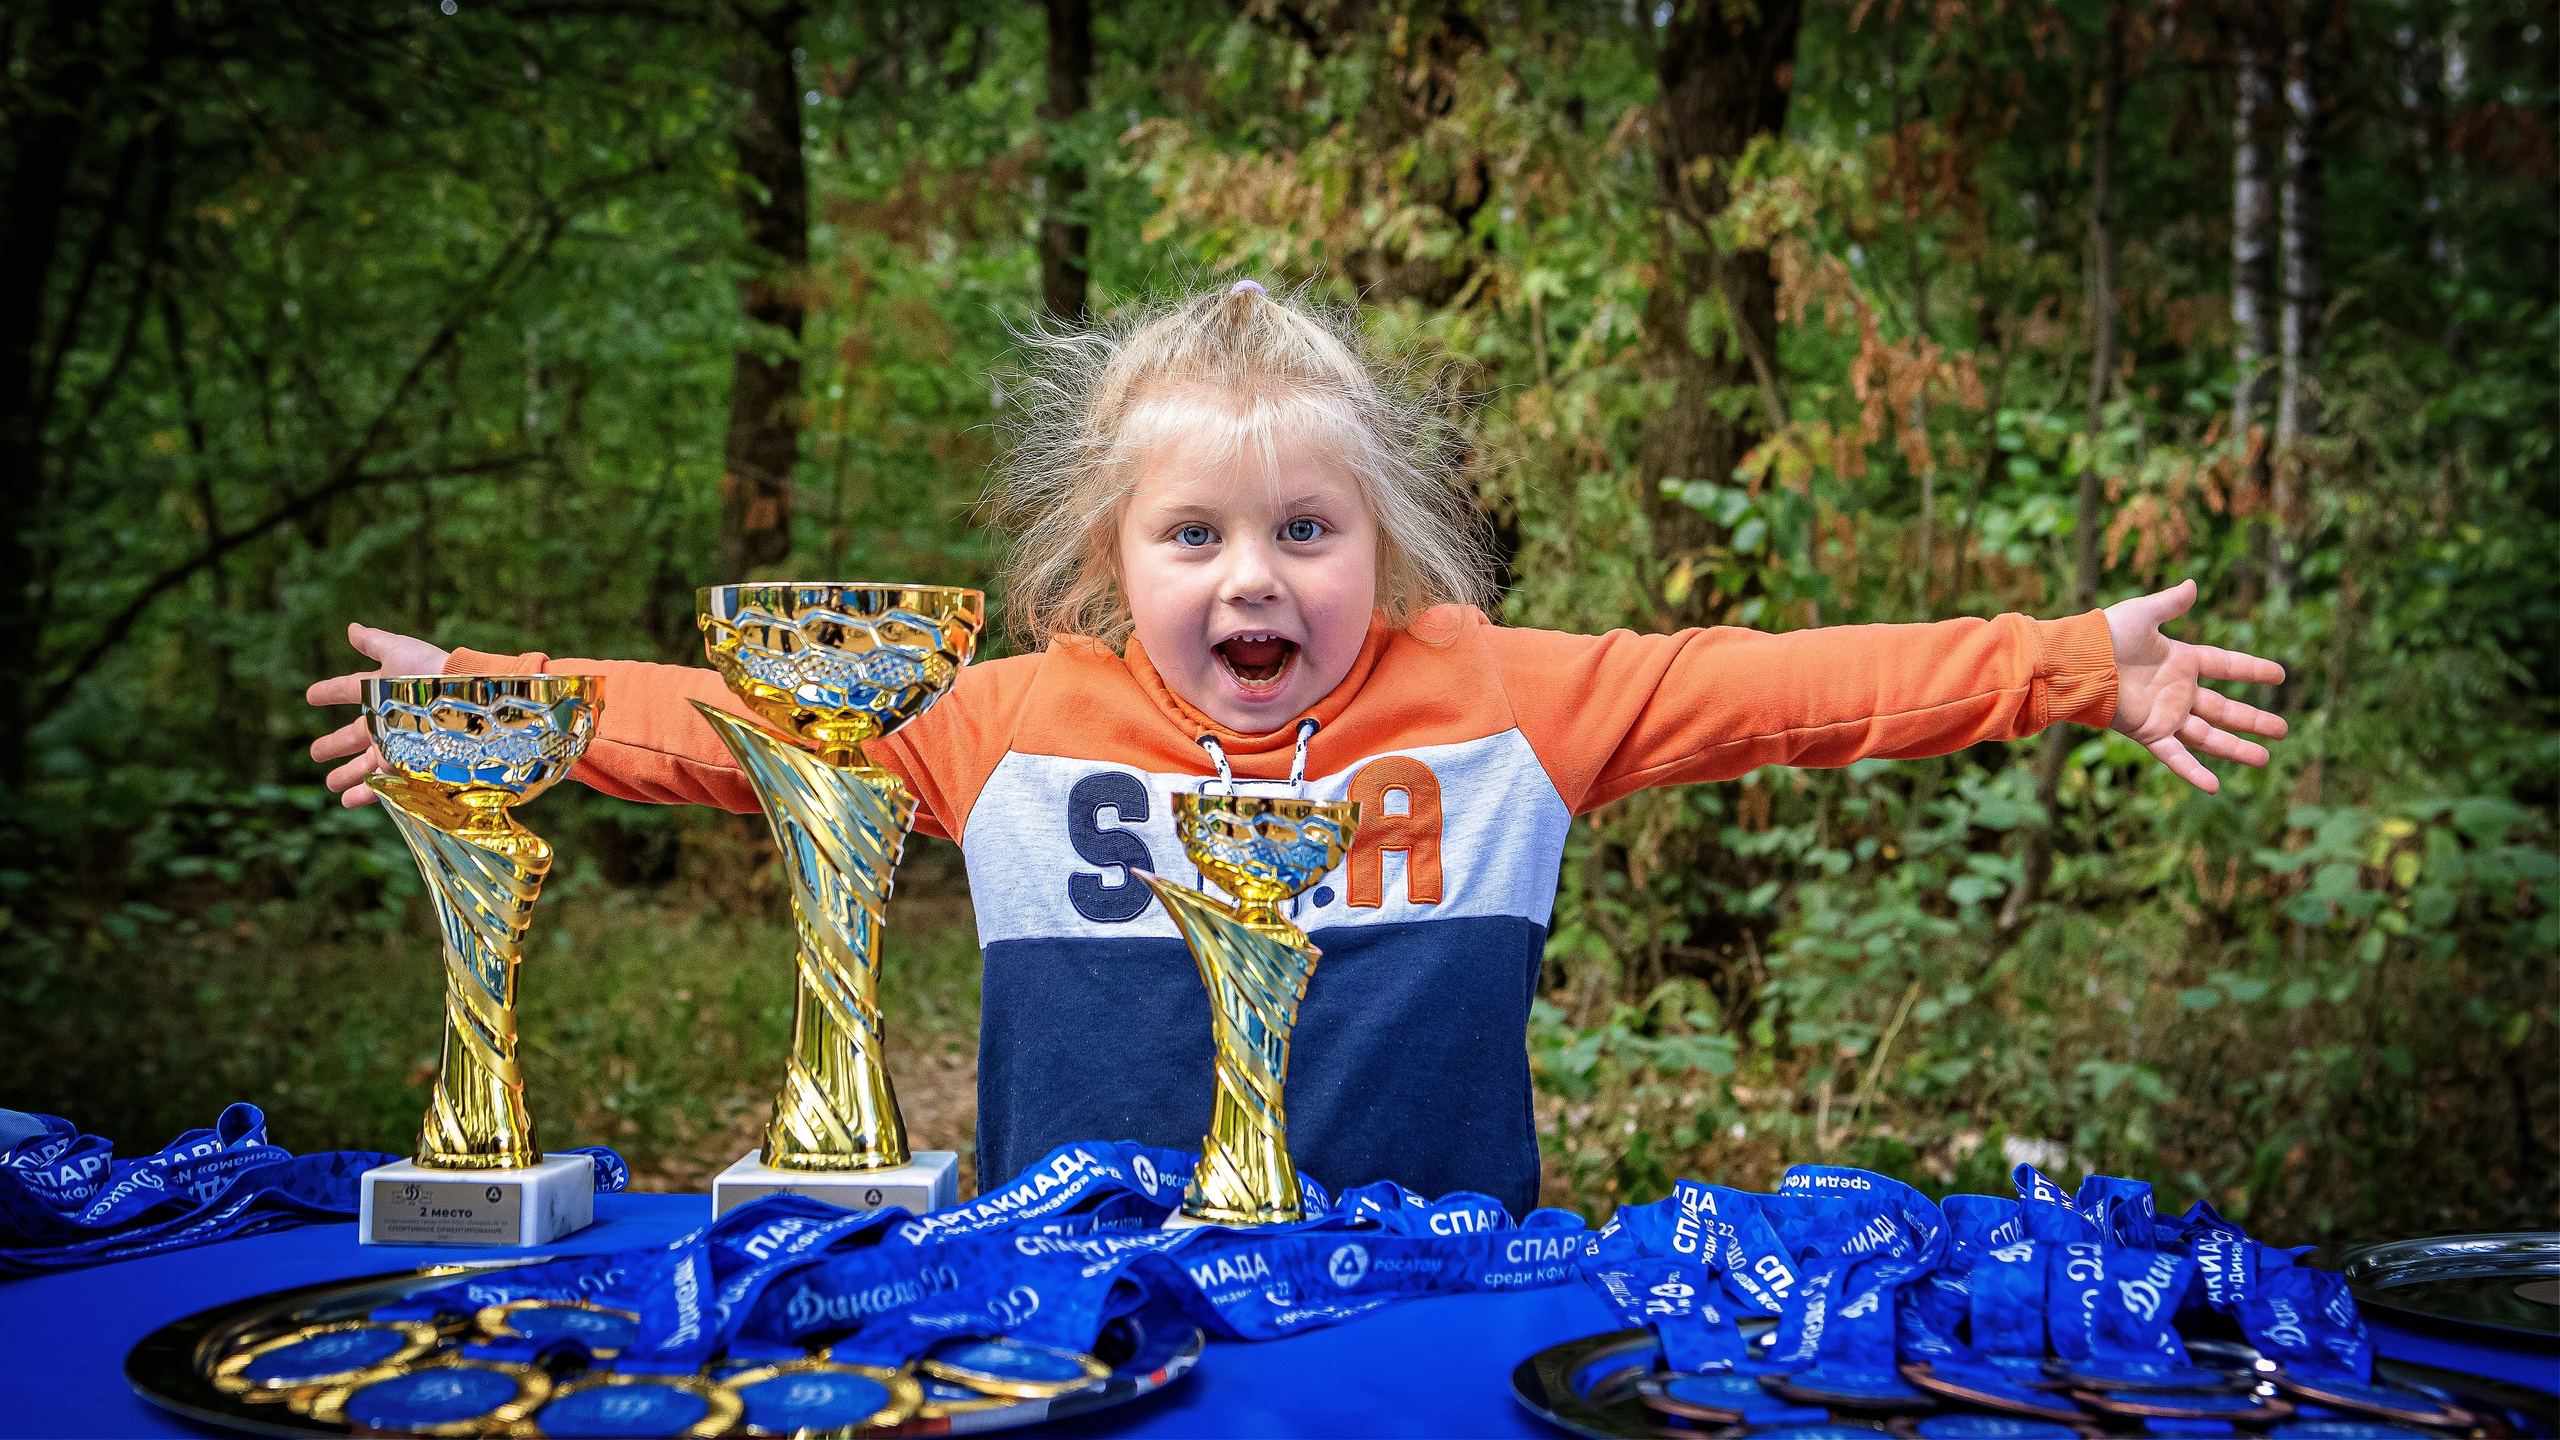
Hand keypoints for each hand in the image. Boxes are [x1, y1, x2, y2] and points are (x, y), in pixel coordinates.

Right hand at [305, 623, 450, 807]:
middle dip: (335, 744)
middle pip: (354, 735)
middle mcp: (387, 721)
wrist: (466, 702)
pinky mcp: (408, 768)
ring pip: (365, 764)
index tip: (311, 696)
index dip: (329, 692)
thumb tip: (351, 628)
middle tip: (315, 753)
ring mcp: (397, 746)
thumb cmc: (431, 672)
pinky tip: (349, 801)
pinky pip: (382, 784)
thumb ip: (375, 642)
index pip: (348, 691)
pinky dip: (364, 794)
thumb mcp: (400, 652)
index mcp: (381, 693)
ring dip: (347, 775)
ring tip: (331, 784)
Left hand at [2104, 579, 2286, 793]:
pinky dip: (2193, 772)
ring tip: (2265, 758)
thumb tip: (2193, 583)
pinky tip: (2215, 787)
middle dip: (2253, 719)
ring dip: (2236, 748)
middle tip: (2283, 730)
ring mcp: (2165, 715)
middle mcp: (2177, 691)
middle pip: (2224, 708)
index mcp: (2180, 661)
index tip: (2280, 675)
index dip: (2251, 669)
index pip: (2225, 666)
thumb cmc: (2105, 635)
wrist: (2076, 663)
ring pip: (2208, 736)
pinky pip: (2175, 756)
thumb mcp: (2144, 614)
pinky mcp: (2149, 733)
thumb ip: (2170, 603)